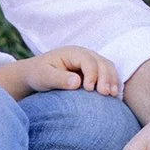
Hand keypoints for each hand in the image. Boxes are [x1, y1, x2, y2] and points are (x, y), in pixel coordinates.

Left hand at [0, 46, 121, 100]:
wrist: (36, 75)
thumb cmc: (38, 74)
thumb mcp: (44, 77)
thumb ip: (59, 79)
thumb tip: (77, 82)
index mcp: (72, 53)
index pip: (88, 61)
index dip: (92, 74)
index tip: (89, 89)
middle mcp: (84, 55)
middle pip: (101, 62)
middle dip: (106, 77)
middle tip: (106, 94)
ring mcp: (90, 62)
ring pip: (107, 67)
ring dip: (112, 80)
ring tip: (113, 95)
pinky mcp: (93, 71)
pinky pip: (107, 74)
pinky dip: (112, 83)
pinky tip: (113, 96)